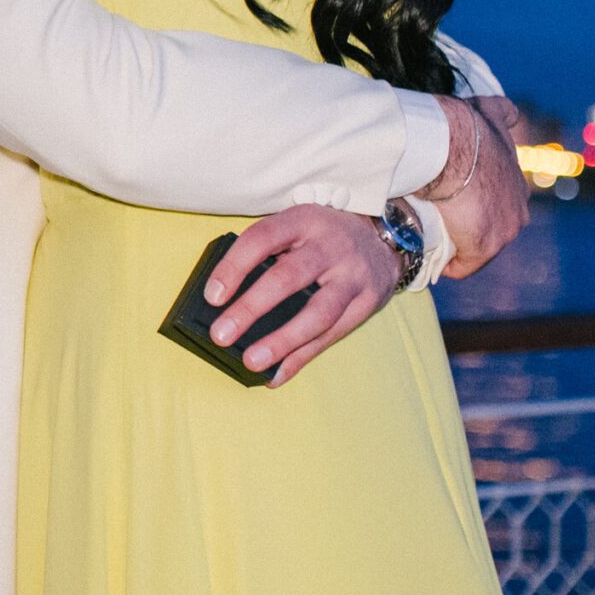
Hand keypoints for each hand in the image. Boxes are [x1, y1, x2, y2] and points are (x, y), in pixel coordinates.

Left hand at [203, 204, 402, 386]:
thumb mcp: (297, 226)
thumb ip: (267, 251)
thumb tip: (222, 297)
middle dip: (251, 308)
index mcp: (302, 220)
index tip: (212, 296)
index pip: (262, 238)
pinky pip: (333, 335)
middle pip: (287, 278)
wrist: (382, 236)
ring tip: (251, 362)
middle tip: (221, 334)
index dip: (234, 267)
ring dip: (282, 341)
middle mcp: (330, 246)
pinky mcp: (368, 302)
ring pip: (317, 313)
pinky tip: (276, 374)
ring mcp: (353, 275)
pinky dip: (302, 357)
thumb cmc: (320, 236)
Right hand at [433, 100, 529, 278]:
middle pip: (495, 226)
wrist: (450, 146)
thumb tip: (510, 112)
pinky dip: (450, 264)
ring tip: (434, 238)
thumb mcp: (492, 112)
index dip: (480, 203)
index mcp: (518, 183)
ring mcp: (505, 229)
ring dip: (460, 244)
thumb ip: (505, 113)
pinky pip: (465, 265)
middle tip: (443, 219)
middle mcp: (520, 208)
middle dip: (473, 226)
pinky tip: (434, 259)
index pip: (503, 201)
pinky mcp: (484, 246)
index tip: (458, 203)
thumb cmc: (467, 128)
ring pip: (481, 245)